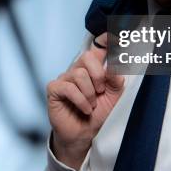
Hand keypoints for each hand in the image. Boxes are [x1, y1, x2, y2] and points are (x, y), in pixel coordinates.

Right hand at [46, 33, 124, 170]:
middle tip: (100, 91)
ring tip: (91, 105)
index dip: (106, 39)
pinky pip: (68, 87)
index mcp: (92, 68)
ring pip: (79, 74)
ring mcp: (64, 78)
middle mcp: (77, 69)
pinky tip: (85, 109)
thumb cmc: (98, 113)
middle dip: (98, 74)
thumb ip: (115, 81)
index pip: (98, 48)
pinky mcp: (54, 89)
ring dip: (90, 94)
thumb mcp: (113, 97)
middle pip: (88, 56)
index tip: (116, 36)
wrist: (84, 134)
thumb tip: (115, 66)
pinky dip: (80, 100)